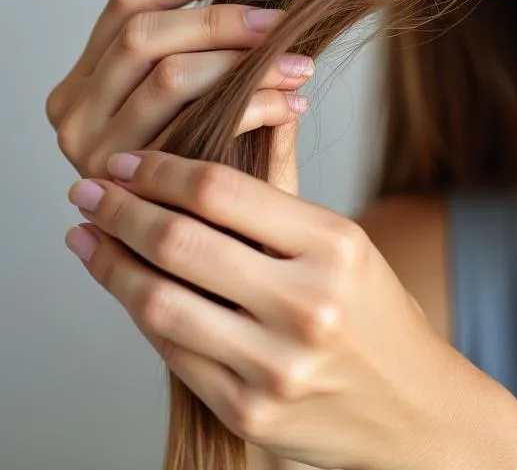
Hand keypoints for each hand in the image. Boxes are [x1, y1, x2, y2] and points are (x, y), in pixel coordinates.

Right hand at [45, 0, 314, 192]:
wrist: (216, 258)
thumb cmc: (219, 172)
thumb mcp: (207, 105)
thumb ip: (216, 57)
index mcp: (87, 77)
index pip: (127, 1)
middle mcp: (74, 109)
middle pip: (145, 32)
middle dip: (224, 20)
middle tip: (283, 24)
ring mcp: (89, 148)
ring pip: (169, 72)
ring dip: (245, 61)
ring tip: (298, 65)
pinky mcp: (123, 182)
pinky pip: (196, 119)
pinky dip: (252, 102)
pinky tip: (292, 105)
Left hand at [65, 151, 469, 469]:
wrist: (411, 410)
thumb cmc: (375, 314)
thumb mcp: (347, 244)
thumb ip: (283, 193)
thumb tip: (243, 122)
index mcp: (335, 246)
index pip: (222, 191)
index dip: (160, 170)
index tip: (127, 161)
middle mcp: (306, 304)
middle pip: (179, 242)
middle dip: (119, 210)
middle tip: (88, 190)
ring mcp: (274, 365)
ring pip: (158, 302)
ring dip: (109, 263)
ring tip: (87, 237)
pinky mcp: (248, 413)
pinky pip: (172, 353)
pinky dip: (139, 313)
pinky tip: (126, 287)